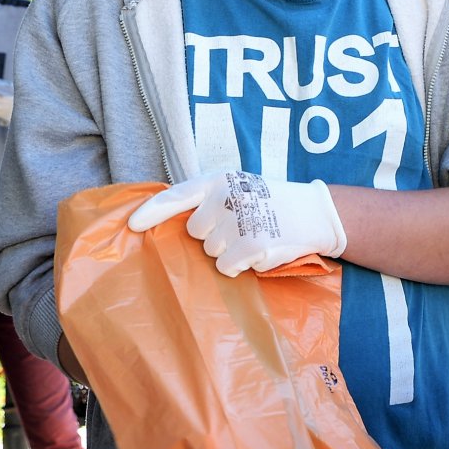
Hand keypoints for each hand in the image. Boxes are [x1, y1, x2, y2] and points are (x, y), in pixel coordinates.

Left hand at [127, 171, 346, 275]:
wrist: (316, 212)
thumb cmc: (271, 200)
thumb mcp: (239, 185)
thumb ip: (207, 196)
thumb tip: (166, 220)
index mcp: (220, 180)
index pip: (176, 196)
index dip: (151, 211)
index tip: (132, 225)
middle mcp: (226, 198)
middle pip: (195, 232)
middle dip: (213, 235)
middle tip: (241, 225)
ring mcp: (239, 223)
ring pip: (211, 253)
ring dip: (230, 251)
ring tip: (255, 236)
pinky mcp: (251, 247)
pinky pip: (228, 267)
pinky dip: (243, 265)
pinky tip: (263, 249)